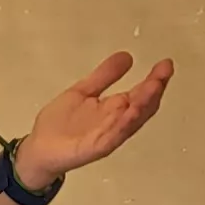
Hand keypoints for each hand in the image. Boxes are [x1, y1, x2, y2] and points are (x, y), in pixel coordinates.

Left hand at [16, 52, 175, 191]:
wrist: (38, 148)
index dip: (155, 80)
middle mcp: (115, 123)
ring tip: (154, 86)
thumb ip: (104, 76)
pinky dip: (122, 125)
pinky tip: (129, 111)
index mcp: (115, 110)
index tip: (166, 63)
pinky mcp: (94, 148)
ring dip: (143, 105)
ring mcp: (107, 136)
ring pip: (130, 122)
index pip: (141, 94)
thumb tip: (127, 56)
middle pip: (142, 107)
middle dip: (154, 89)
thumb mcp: (82, 91)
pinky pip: (112, 137)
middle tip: (165, 71)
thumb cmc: (61, 123)